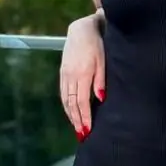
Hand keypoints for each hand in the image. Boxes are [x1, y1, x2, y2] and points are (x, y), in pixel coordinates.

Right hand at [60, 14, 104, 138]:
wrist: (81, 30)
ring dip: (70, 116)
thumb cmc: (97, 45)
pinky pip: (62, 93)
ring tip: (76, 128)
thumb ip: (101, 80)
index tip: (87, 129)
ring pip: (65, 100)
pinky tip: (70, 113)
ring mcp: (64, 74)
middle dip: (76, 121)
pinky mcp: (62, 73)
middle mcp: (70, 76)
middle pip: (72, 104)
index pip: (81, 101)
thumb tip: (100, 99)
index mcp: (82, 74)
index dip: (84, 117)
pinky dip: (66, 106)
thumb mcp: (103, 61)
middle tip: (81, 135)